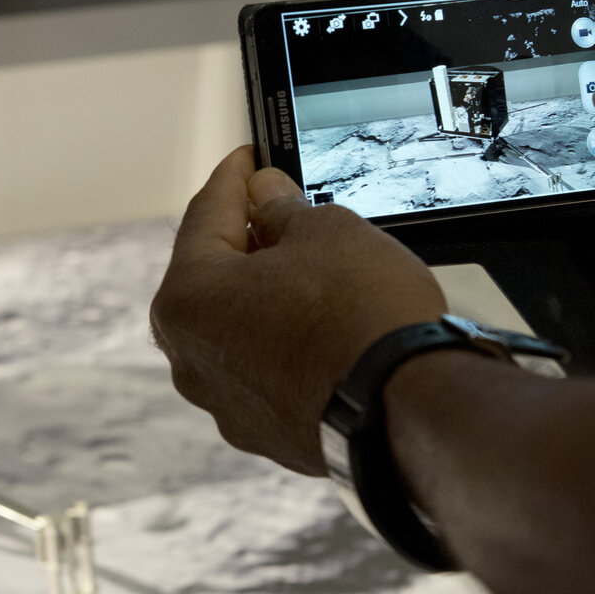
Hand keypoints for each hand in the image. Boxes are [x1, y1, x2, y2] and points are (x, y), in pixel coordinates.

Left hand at [150, 147, 446, 474]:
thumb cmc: (363, 320)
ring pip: (239, 328)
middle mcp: (190, 358)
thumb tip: (266, 197)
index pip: (205, 215)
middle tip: (279, 206)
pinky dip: (286, 343)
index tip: (250, 161)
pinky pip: (266, 370)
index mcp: (187, 299)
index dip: (235, 178)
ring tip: (312, 268)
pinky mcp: (265, 433)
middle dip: (247, 238)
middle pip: (213, 277)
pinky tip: (322, 324)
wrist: (408, 409)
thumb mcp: (326, 231)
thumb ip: (281, 208)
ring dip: (267, 295)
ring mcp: (225, 403)